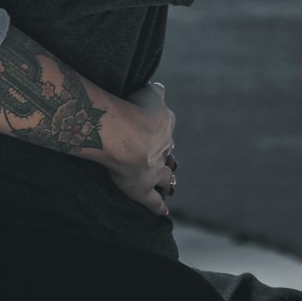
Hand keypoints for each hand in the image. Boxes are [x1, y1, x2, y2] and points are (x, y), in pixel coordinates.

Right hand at [102, 82, 178, 215]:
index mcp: (164, 124)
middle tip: (173, 164)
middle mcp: (163, 148)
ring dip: (168, 180)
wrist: (127, 136)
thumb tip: (160, 88)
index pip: (167, 126)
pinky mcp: (143, 189)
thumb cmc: (135, 109)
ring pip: (165, 176)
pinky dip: (159, 208)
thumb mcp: (148, 92)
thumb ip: (155, 91)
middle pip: (168, 153)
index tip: (165, 134)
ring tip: (172, 185)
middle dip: (170, 158)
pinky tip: (164, 214)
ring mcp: (155, 170)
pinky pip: (153, 202)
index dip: (165, 131)